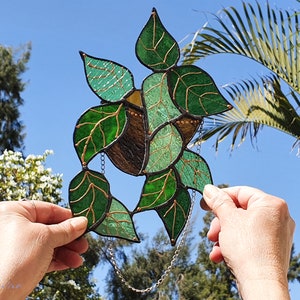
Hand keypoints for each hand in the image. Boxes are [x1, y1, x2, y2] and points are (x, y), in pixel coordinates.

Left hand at [0, 200, 87, 299]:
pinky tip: (70, 263)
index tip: (81, 223)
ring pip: (47, 244)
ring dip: (66, 251)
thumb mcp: (46, 238)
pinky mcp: (18, 263)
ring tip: (78, 258)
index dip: (67, 217)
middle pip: (49, 228)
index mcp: (13, 213)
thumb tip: (82, 222)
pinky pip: (42, 257)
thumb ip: (66, 229)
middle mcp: (12, 227)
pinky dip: (57, 260)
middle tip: (83, 243)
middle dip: (69, 238)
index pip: (47, 209)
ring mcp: (15, 246)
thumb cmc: (12, 260)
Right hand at [201, 184, 294, 299]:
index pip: (240, 192)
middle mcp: (278, 216)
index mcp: (271, 204)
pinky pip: (248, 239)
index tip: (206, 203)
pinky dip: (233, 245)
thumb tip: (209, 189)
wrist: (261, 285)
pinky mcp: (272, 248)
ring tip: (215, 246)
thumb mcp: (228, 219)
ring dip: (224, 235)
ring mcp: (276, 233)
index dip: (220, 197)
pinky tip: (221, 255)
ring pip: (241, 227)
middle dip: (221, 223)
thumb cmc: (248, 249)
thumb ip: (218, 201)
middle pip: (240, 211)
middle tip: (211, 232)